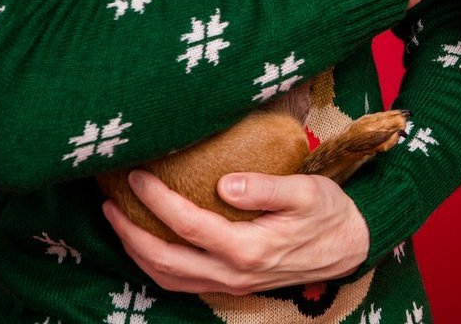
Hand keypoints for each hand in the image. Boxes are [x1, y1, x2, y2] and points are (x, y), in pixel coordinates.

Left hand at [103, 170, 369, 294]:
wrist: (350, 246)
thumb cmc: (329, 213)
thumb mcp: (307, 191)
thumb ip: (266, 188)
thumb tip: (226, 183)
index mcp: (248, 249)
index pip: (188, 225)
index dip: (157, 201)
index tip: (137, 176)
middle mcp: (233, 274)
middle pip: (166, 260)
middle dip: (131, 234)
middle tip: (110, 205)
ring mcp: (231, 284)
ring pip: (169, 278)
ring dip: (139, 253)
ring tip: (120, 224)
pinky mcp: (233, 284)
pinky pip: (183, 282)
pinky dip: (158, 266)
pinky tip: (150, 244)